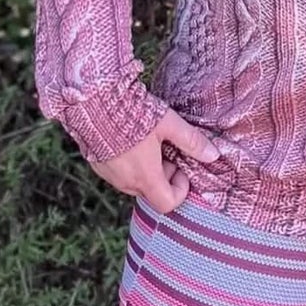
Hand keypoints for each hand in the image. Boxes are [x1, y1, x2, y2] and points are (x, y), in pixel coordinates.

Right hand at [90, 107, 218, 212]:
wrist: (91, 102)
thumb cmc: (132, 113)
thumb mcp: (168, 124)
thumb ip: (191, 141)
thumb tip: (213, 155)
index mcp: (145, 177)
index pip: (167, 204)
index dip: (180, 189)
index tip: (181, 167)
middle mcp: (125, 182)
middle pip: (152, 193)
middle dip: (164, 176)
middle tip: (165, 149)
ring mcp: (109, 175)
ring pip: (134, 183)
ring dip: (145, 170)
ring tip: (146, 142)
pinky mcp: (96, 165)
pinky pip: (118, 174)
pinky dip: (128, 164)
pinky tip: (128, 140)